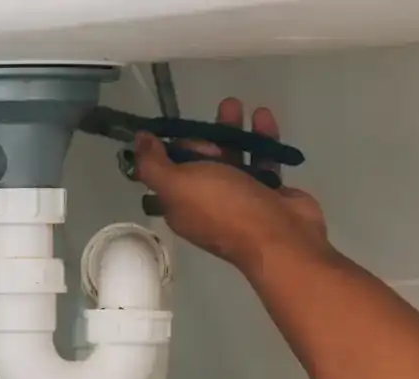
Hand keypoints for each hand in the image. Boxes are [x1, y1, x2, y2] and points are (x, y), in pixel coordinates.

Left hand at [131, 99, 329, 272]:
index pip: (167, 174)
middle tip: (210, 118)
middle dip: (205, 136)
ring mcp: (239, 199)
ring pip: (232, 158)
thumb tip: (137, 141)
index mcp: (180, 206)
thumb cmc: (224, 207)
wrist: (281, 235)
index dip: (169, 150)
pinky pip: (261, 161)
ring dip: (232, 131)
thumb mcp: (177, 185)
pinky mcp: (268, 192)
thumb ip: (153, 163)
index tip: (176, 132)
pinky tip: (263, 116)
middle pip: (200, 163)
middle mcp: (207, 203)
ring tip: (236, 104)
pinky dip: (262, 140)